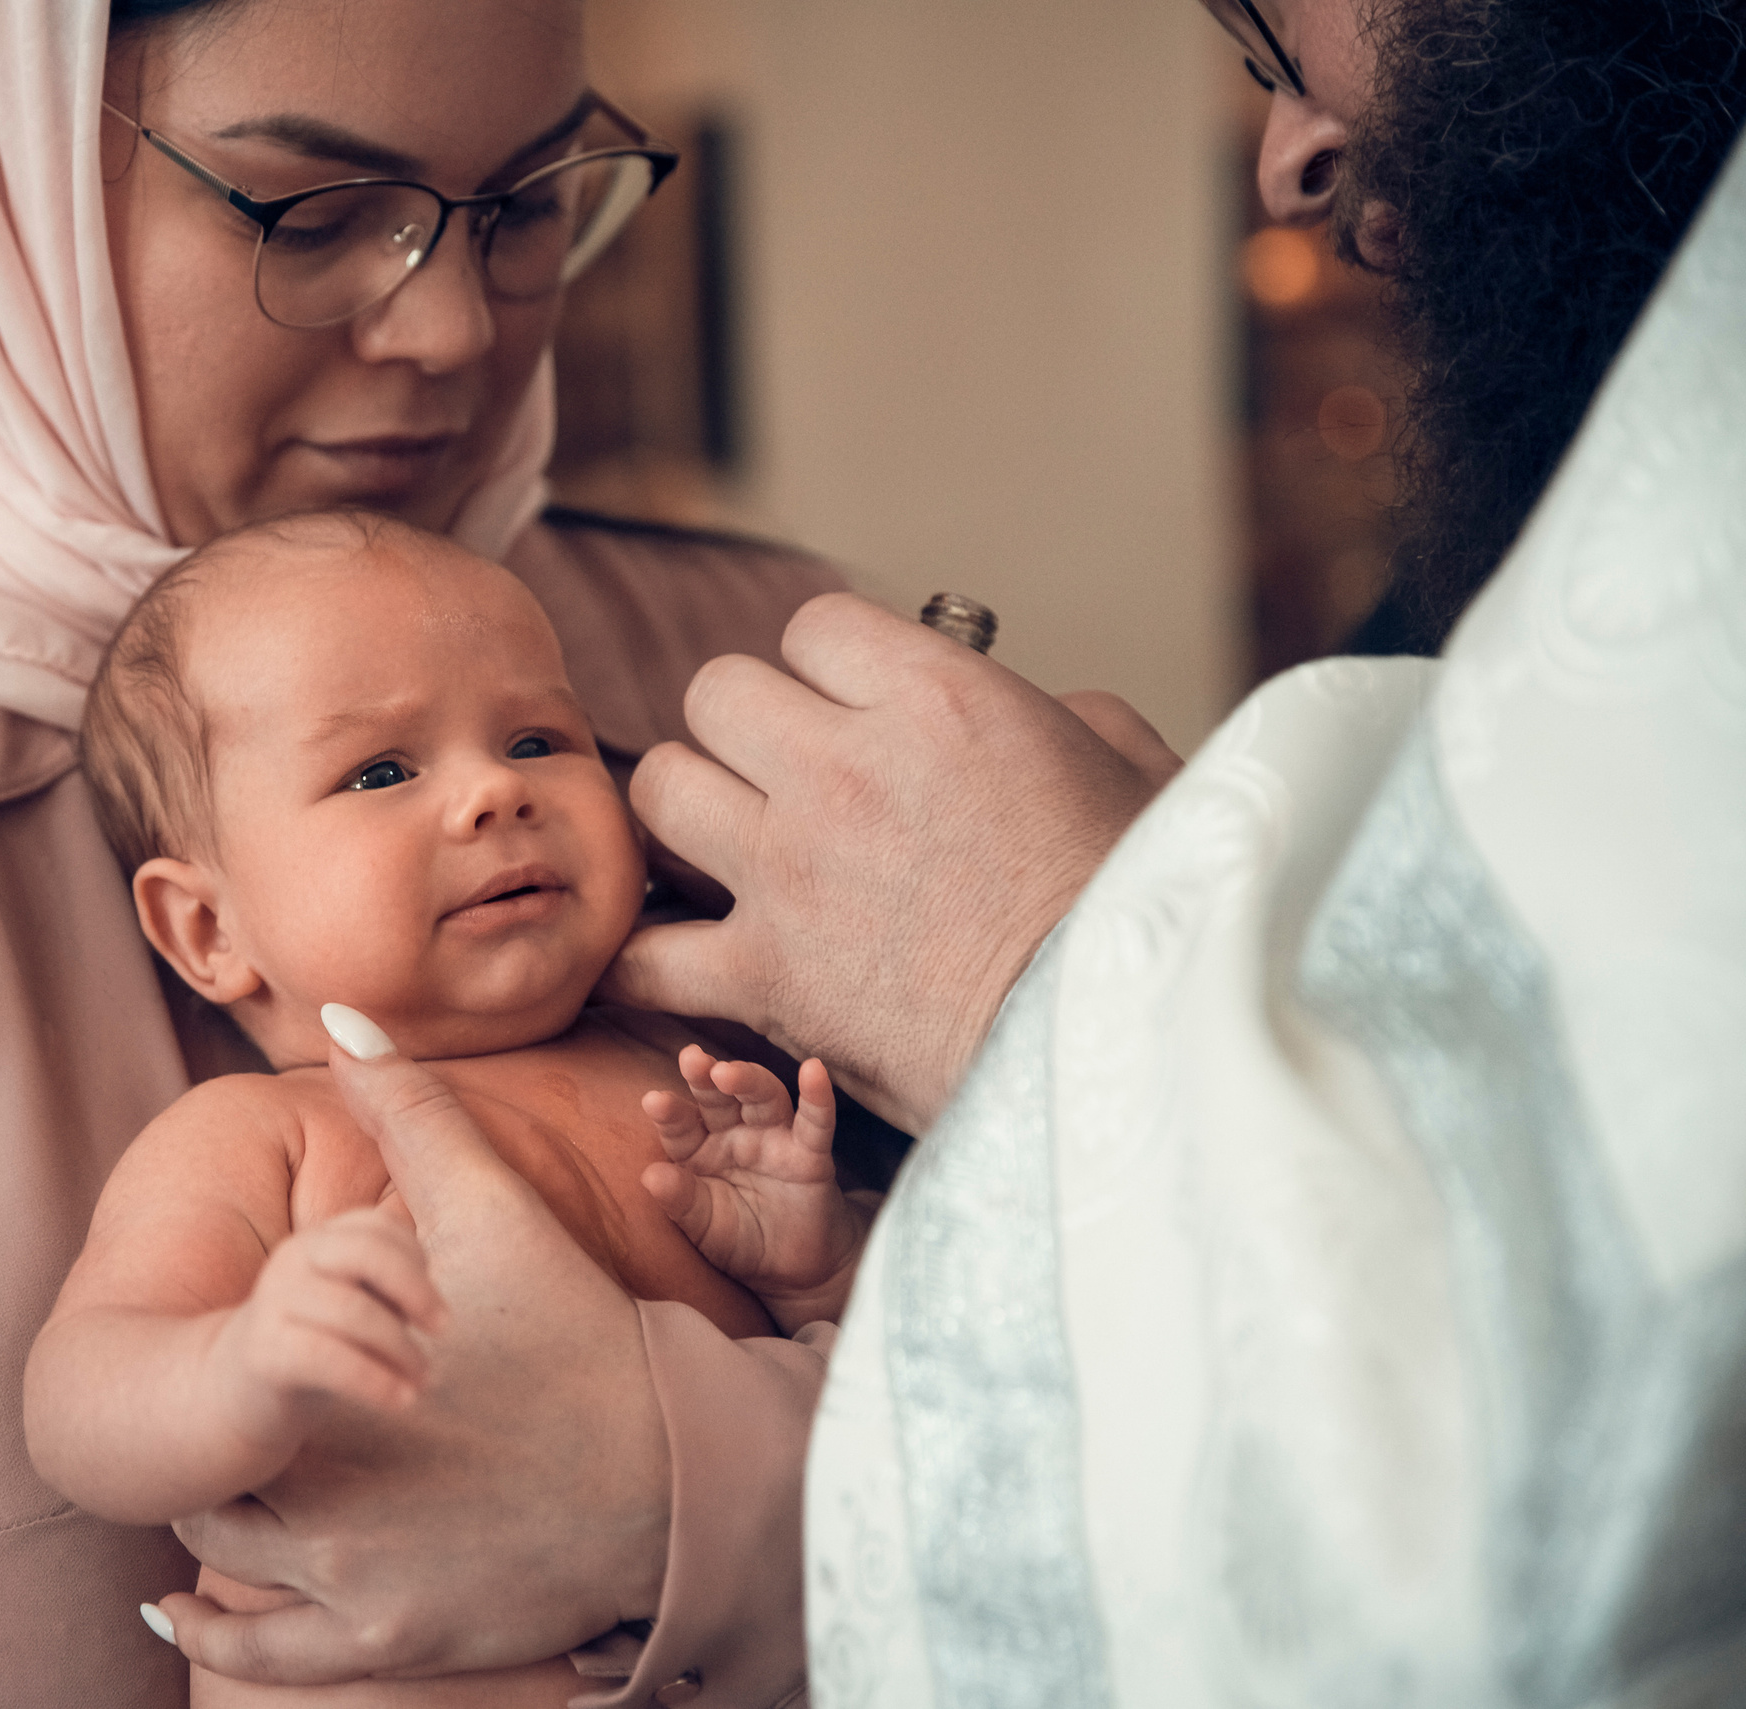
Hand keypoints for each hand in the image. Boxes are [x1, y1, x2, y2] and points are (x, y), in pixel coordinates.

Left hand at [151, 1006, 668, 1686]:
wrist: (678, 1470)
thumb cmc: (577, 1332)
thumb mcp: (493, 1209)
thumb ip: (410, 1111)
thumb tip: (343, 1018)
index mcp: (329, 1384)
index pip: (204, 1388)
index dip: (201, 1377)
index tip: (213, 1367)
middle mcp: (326, 1494)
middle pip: (207, 1482)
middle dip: (212, 1457)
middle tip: (221, 1435)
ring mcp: (359, 1583)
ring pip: (227, 1574)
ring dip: (215, 1538)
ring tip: (226, 1501)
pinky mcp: (399, 1641)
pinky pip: (267, 1662)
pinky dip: (220, 1635)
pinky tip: (190, 1609)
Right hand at [204, 1205, 448, 1470]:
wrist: (233, 1393)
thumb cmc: (311, 1346)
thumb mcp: (349, 1305)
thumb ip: (384, 1291)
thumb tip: (433, 1303)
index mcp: (316, 1242)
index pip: (376, 1227)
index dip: (415, 1261)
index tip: (432, 1305)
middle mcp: (291, 1260)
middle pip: (365, 1252)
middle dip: (415, 1290)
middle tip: (445, 1330)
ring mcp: (272, 1303)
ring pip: (352, 1311)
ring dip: (402, 1349)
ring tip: (423, 1379)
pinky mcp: (263, 1353)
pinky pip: (329, 1359)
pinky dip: (376, 1381)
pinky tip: (401, 1401)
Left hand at [605, 593, 1178, 1134]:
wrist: (1117, 1048)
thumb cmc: (1143, 912)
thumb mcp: (1132, 770)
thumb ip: (1067, 716)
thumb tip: (1047, 710)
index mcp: (937, 698)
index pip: (815, 627)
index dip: (832, 670)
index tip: (858, 714)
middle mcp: (843, 770)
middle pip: (716, 693)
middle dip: (747, 731)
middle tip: (785, 781)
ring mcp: (788, 872)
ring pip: (660, 791)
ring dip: (690, 818)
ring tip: (727, 852)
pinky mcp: (759, 977)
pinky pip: (643, 954)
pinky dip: (642, 965)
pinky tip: (664, 963)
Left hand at [642, 1048, 858, 1330]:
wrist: (794, 1269)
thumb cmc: (740, 1240)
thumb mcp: (703, 1227)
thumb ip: (680, 1202)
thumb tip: (649, 1176)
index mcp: (700, 1150)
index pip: (681, 1126)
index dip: (670, 1113)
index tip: (655, 1102)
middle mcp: (734, 1135)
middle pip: (719, 1098)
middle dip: (705, 1078)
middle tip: (691, 1060)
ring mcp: (774, 1139)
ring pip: (763, 1098)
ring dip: (747, 1079)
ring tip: (727, 1071)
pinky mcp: (810, 1155)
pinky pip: (815, 1122)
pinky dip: (817, 1097)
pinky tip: (813, 1070)